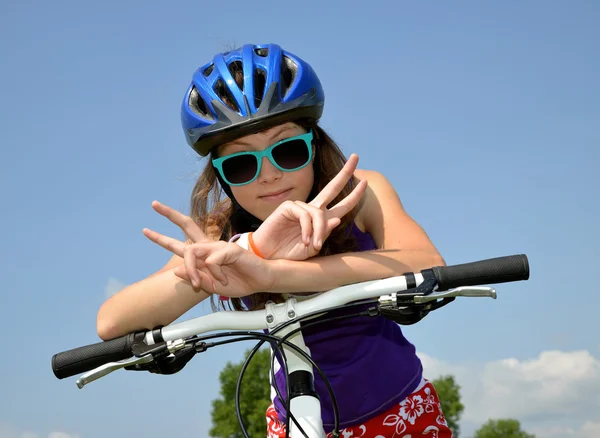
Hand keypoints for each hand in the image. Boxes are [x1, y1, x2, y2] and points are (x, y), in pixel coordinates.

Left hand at [142, 202, 273, 295]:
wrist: (260, 282)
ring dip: (192, 271)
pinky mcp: (228, 249)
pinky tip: (223, 280)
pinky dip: (214, 275)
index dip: (162, 238)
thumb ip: (194, 278)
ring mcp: (218, 245)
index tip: (146, 231)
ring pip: (192, 252)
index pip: (181, 243)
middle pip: (187, 225)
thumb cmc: (240, 282)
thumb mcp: (211, 286)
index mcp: (204, 254)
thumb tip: (175, 270)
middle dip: (169, 214)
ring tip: (201, 285)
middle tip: (154, 204)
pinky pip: (210, 263)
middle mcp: (209, 246)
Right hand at [252, 154, 366, 259]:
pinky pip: (305, 215)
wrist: (269, 257)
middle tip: (356, 156)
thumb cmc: (288, 253)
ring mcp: (300, 206)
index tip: (365, 182)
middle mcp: (312, 210)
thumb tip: (337, 219)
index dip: (354, 195)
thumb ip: (325, 234)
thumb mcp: (312, 248)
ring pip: (319, 213)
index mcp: (321, 219)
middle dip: (345, 173)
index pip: (342, 205)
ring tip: (313, 244)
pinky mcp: (288, 207)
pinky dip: (307, 229)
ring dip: (319, 230)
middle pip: (332, 188)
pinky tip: (305, 239)